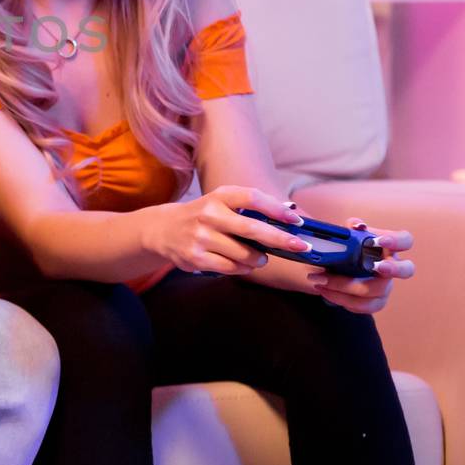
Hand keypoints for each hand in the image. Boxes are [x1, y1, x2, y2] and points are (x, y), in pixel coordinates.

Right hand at [144, 185, 311, 275]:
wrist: (164, 229)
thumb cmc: (204, 215)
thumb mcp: (221, 202)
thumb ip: (252, 206)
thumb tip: (291, 213)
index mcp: (218, 196)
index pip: (252, 198)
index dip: (277, 209)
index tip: (297, 220)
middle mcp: (209, 215)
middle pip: (252, 229)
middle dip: (280, 240)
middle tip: (301, 247)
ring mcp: (201, 238)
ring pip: (245, 254)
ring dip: (259, 259)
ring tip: (259, 258)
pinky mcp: (196, 258)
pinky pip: (232, 268)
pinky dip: (243, 268)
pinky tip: (241, 263)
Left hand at [308, 218, 415, 313]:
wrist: (333, 269)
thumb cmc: (346, 249)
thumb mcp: (347, 235)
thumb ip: (352, 227)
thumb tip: (357, 226)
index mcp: (388, 247)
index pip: (405, 240)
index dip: (397, 241)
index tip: (379, 241)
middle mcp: (392, 268)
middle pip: (407, 270)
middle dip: (392, 269)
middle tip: (374, 266)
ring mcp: (385, 287)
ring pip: (375, 291)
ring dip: (345, 286)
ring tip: (321, 279)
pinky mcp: (375, 302)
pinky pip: (363, 306)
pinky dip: (340, 298)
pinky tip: (324, 290)